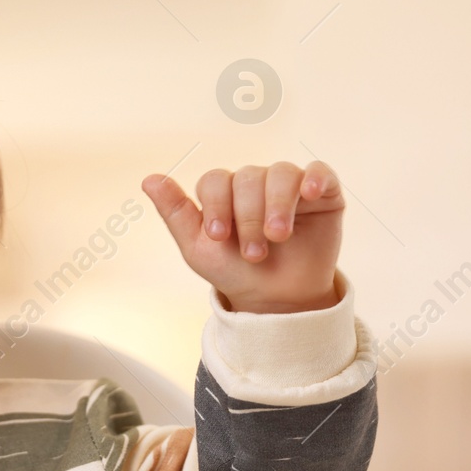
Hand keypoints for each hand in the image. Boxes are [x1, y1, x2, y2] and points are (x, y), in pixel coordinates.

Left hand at [141, 160, 343, 312]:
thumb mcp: (198, 249)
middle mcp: (256, 183)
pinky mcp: (322, 193)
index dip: (215, 205)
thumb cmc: (235, 272)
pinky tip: (308, 194)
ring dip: (277, 206)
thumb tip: (148, 179)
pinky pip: (319, 172)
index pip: (215, 180)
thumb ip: (175, 213)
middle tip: (254, 254)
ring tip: (278, 237)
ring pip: (281, 173)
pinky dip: (314, 178)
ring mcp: (289, 186)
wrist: (277, 299)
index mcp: (225, 192)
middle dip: (248, 217)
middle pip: (248, 178)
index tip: (219, 237)